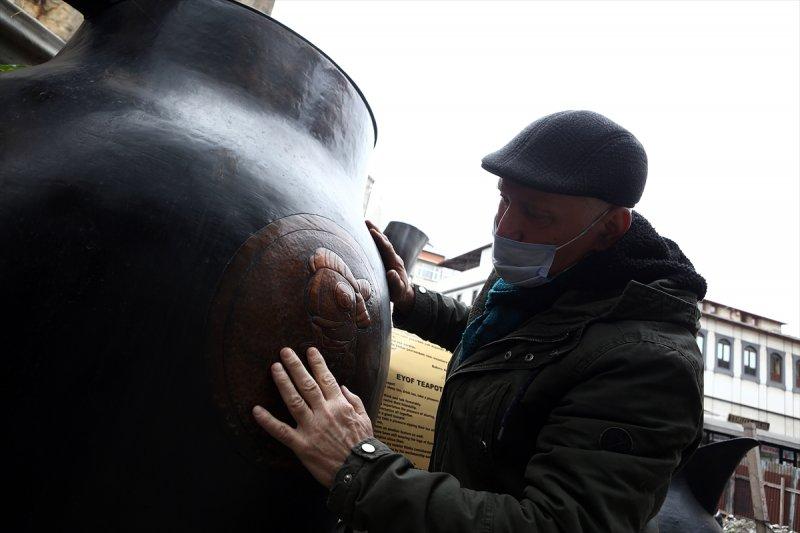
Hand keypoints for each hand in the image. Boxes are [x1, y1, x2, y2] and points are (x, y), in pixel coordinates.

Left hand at [252, 347, 372, 487]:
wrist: (360, 470)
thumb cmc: (363, 445)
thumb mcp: (365, 418)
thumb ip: (354, 400)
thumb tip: (342, 387)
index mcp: (339, 405)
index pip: (326, 378)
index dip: (317, 363)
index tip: (310, 350)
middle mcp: (324, 412)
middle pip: (307, 384)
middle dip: (295, 366)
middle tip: (285, 351)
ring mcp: (311, 428)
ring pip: (293, 400)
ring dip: (283, 382)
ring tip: (275, 367)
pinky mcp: (301, 445)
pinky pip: (281, 431)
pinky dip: (267, 421)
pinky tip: (256, 410)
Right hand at [365, 220, 414, 313]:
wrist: (402, 292)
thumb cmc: (399, 293)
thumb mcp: (398, 291)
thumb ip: (396, 283)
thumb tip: (391, 273)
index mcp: (395, 263)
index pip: (387, 249)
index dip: (380, 240)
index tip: (372, 232)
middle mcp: (393, 257)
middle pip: (384, 241)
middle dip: (376, 231)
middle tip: (366, 221)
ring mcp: (389, 256)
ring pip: (381, 241)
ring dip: (374, 231)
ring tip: (364, 222)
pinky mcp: (384, 258)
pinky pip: (378, 246)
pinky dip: (372, 238)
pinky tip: (363, 233)